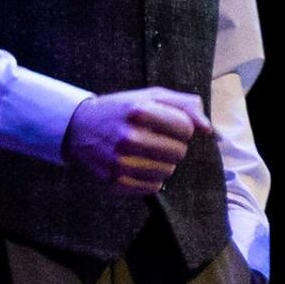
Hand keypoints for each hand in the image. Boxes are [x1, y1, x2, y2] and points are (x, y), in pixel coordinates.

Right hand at [64, 87, 207, 193]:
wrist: (77, 127)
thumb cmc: (122, 110)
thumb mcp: (151, 96)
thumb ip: (185, 105)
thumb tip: (207, 129)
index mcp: (138, 111)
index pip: (187, 129)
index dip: (181, 127)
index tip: (166, 125)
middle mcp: (128, 137)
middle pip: (179, 152)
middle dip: (173, 146)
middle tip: (154, 139)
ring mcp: (120, 162)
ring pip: (168, 172)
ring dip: (162, 163)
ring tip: (145, 152)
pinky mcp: (114, 181)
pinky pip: (153, 187)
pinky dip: (150, 179)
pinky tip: (137, 166)